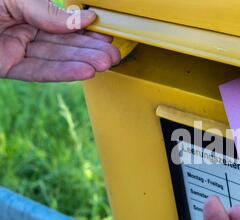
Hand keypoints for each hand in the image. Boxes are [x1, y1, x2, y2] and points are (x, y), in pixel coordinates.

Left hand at [0, 0, 119, 81]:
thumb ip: (47, 10)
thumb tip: (84, 18)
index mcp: (26, 11)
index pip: (62, 24)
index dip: (86, 32)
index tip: (106, 36)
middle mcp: (22, 30)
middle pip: (63, 44)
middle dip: (90, 51)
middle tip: (113, 56)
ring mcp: (15, 50)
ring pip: (55, 59)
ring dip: (83, 63)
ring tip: (105, 64)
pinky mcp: (5, 67)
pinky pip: (37, 71)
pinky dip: (61, 73)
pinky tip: (84, 71)